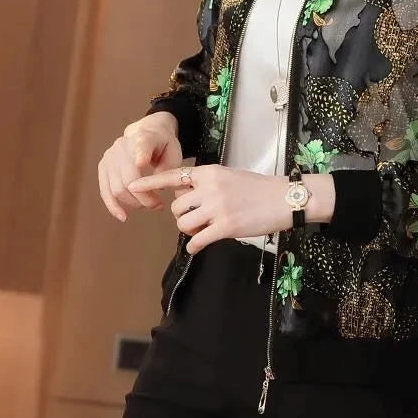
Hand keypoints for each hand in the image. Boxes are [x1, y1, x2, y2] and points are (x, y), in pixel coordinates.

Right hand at [97, 112, 182, 221]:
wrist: (148, 132)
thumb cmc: (164, 145)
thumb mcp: (174, 152)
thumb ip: (167, 167)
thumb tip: (156, 187)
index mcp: (144, 137)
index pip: (142, 145)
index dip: (140, 154)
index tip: (141, 162)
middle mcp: (122, 145)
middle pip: (129, 177)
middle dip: (144, 197)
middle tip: (159, 206)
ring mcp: (110, 156)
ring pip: (116, 187)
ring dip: (133, 203)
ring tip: (148, 206)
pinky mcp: (103, 166)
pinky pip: (105, 190)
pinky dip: (113, 206)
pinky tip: (123, 216)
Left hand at [127, 166, 336, 254]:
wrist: (285, 199)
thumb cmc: (260, 188)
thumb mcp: (231, 176)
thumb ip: (208, 183)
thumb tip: (187, 194)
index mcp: (210, 173)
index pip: (174, 175)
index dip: (151, 182)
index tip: (132, 186)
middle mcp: (211, 188)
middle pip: (177, 205)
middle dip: (182, 215)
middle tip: (196, 219)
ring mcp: (218, 208)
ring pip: (184, 223)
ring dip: (189, 229)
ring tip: (203, 229)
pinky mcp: (226, 227)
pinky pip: (198, 240)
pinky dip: (195, 245)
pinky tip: (200, 244)